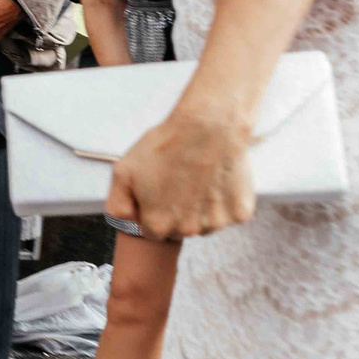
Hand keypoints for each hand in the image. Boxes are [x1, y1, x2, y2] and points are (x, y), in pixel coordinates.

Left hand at [106, 103, 255, 239]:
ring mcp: (216, 223)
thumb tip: (127, 221)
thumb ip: (118, 204)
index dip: (153, 210)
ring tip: (198, 178)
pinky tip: (217, 179)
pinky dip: (225, 200)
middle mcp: (187, 230)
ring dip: (201, 208)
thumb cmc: (165, 146)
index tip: (159, 191)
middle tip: (179, 182)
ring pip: (205, 223)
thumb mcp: (123, 171)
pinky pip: (230, 213)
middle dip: (177, 211)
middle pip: (179, 229)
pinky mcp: (239, 213)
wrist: (207, 127)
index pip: (152, 230)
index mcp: (158, 225)